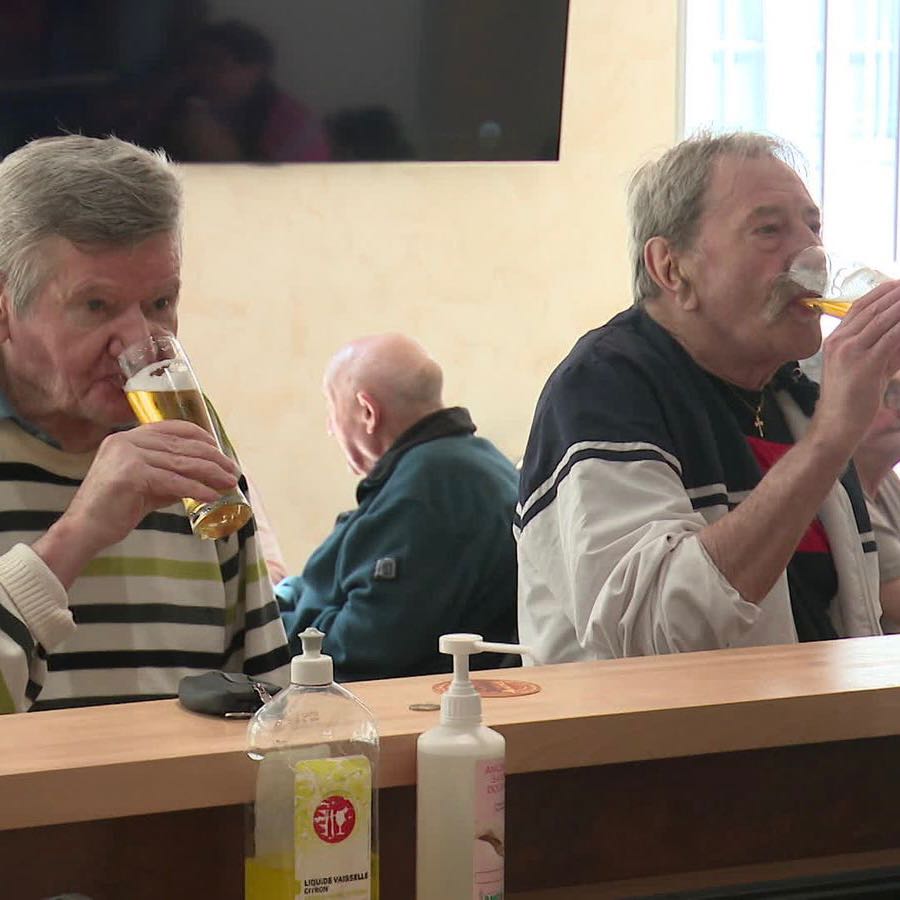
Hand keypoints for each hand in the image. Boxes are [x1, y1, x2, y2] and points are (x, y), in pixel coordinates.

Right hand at [33, 421, 239, 586]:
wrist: (84, 529)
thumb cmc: (114, 510)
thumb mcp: (147, 486)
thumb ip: (171, 476)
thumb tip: (205, 478)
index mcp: (127, 438)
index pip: (172, 428)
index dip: (200, 437)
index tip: (220, 450)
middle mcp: (127, 441)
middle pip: (181, 446)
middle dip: (212, 459)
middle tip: (233, 471)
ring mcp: (128, 456)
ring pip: (181, 463)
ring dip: (211, 474)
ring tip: (230, 483)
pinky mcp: (132, 475)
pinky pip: (174, 481)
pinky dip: (196, 489)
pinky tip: (212, 496)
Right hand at [813, 279, 899, 453]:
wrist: (836, 426)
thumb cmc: (851, 401)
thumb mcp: (867, 369)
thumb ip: (884, 350)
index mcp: (835, 340)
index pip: (858, 306)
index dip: (882, 292)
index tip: (899, 285)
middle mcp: (839, 341)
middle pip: (872, 308)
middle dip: (897, 295)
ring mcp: (850, 351)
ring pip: (883, 318)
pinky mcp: (865, 364)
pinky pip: (891, 337)